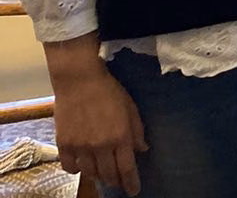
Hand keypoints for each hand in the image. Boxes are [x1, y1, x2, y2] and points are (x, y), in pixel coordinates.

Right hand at [51, 61, 146, 195]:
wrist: (79, 81)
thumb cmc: (109, 91)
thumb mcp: (131, 108)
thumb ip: (137, 131)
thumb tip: (142, 150)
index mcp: (120, 136)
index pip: (126, 169)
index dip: (131, 183)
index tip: (134, 191)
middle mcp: (100, 146)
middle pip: (108, 175)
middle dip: (115, 182)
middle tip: (119, 183)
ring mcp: (80, 146)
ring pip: (89, 173)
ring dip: (98, 176)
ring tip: (102, 174)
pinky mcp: (63, 144)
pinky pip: (69, 167)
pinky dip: (76, 170)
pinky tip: (81, 166)